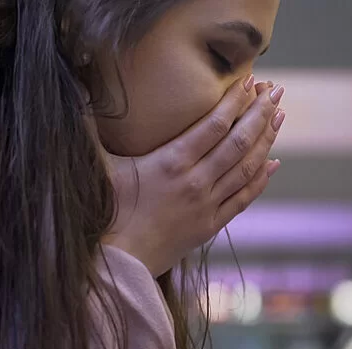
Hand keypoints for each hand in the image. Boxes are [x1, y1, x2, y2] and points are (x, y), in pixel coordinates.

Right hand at [105, 75, 285, 276]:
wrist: (117, 264)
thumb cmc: (105, 213)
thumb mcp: (98, 168)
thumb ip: (88, 129)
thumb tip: (71, 92)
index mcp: (171, 162)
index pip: (214, 124)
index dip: (235, 101)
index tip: (250, 81)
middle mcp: (196, 181)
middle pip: (239, 141)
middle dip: (260, 112)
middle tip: (276, 90)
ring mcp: (207, 204)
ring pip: (247, 167)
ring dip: (266, 139)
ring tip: (279, 116)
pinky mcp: (210, 225)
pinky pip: (244, 198)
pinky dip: (261, 179)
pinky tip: (273, 162)